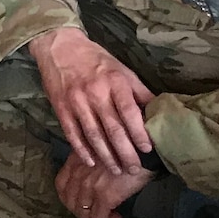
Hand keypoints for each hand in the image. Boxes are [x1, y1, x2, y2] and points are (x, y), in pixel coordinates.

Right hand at [29, 26, 153, 170]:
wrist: (60, 47)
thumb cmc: (95, 60)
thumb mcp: (122, 69)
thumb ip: (138, 91)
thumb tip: (158, 111)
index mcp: (114, 82)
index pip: (129, 112)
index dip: (139, 132)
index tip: (147, 149)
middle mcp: (96, 93)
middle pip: (113, 128)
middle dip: (125, 152)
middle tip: (134, 169)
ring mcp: (77, 102)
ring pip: (94, 135)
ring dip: (106, 155)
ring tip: (116, 170)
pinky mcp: (61, 108)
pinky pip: (73, 133)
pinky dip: (81, 149)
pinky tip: (91, 161)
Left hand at [56, 152, 149, 217]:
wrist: (142, 152)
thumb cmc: (123, 149)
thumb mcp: (97, 148)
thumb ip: (86, 160)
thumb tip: (86, 175)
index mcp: (75, 162)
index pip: (60, 185)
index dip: (67, 197)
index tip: (78, 201)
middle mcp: (79, 175)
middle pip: (70, 202)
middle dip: (81, 210)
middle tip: (94, 211)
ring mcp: (90, 186)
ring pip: (83, 212)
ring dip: (94, 217)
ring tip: (107, 215)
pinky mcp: (106, 196)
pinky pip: (98, 217)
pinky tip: (116, 217)